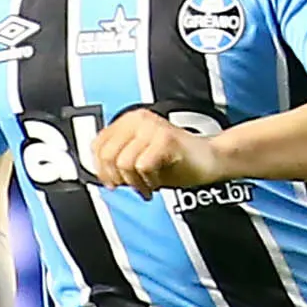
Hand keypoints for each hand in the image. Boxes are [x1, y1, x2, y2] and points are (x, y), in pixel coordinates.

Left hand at [86, 106, 223, 190]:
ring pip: (124, 163)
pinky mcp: (166, 139)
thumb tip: (99, 174)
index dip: (100, 169)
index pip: (97, 145)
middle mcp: (139, 119)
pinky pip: (143, 166)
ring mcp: (153, 127)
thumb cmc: (174, 161)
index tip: (114, 182)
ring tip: (147, 186)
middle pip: (107, 155)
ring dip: (134, 183)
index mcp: (129, 120)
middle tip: (131, 187)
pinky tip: (157, 183)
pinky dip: (148, 181)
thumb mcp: (138, 159)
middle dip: (117, 178)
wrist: (210, 160)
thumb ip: (117, 160)